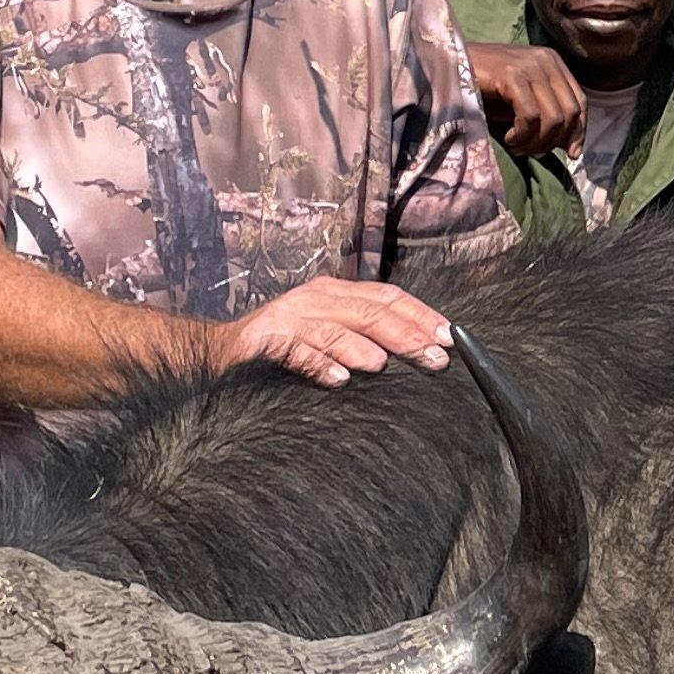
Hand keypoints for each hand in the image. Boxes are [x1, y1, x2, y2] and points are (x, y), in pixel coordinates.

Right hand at [222, 279, 454, 385]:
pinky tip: (338, 379)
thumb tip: (418, 353)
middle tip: (434, 357)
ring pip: (334, 327)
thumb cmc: (286, 347)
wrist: (223, 352)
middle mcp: (316, 299)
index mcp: (337, 294)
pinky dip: (318, 364)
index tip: (450, 337)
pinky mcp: (265, 341)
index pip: (387, 297)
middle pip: (369, 312)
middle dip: (405, 334)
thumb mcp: (332, 335)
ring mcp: (290, 318)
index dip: (421, 315)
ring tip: (385, 364)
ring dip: (361, 346)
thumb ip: (368, 338)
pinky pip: (296, 351)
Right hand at [465, 44, 583, 161]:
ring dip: (535, 142)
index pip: (579, 102)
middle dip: (553, 141)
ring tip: (517, 146)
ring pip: (552, 118)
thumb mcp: (522, 101)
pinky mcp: (511, 75)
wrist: (447, 67)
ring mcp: (529, 65)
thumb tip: (573, 149)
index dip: (578, 132)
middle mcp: (545, 59)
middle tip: (530, 152)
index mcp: (552, 61)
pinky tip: (508, 137)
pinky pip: (530, 116)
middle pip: (569, 112)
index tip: (571, 155)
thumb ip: (547, 117)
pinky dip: (522, 135)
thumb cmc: (484, 88)